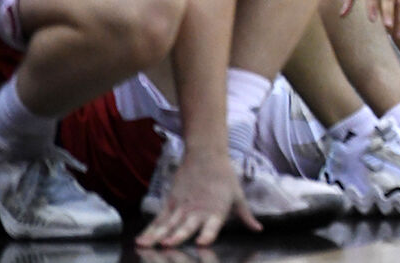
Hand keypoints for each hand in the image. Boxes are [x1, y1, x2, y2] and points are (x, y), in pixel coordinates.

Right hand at [135, 149, 256, 246]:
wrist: (206, 154)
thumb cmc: (224, 177)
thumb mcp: (238, 196)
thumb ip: (246, 216)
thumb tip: (258, 230)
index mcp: (217, 210)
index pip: (213, 225)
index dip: (208, 234)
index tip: (203, 242)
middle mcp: (198, 210)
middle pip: (186, 225)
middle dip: (177, 236)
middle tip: (168, 244)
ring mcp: (182, 206)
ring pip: (168, 224)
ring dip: (157, 235)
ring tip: (148, 245)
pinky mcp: (171, 202)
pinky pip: (159, 219)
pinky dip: (149, 230)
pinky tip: (141, 240)